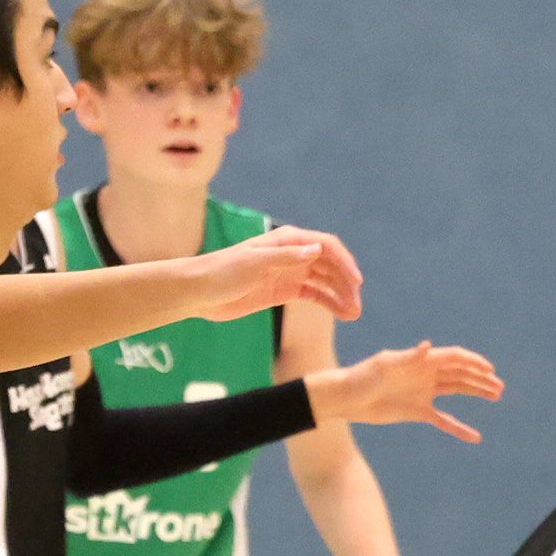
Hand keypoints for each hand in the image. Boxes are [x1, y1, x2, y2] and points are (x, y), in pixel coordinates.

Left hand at [191, 225, 365, 324]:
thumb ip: (285, 256)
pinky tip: (342, 315)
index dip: (344, 263)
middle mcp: (294, 254)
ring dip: (341, 296)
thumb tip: (316, 250)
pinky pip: (315, 294)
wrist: (199, 291)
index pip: (326, 246)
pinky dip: (330, 303)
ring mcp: (291, 272)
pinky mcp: (286, 291)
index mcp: (288, 240)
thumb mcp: (254, 263)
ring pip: (326, 281)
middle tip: (356, 307)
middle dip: (346, 284)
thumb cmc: (223, 271)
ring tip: (353, 315)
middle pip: (331, 265)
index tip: (356, 283)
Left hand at [311, 342, 501, 441]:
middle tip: (500, 388)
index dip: (473, 362)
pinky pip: (444, 420)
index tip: (490, 370)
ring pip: (457, 391)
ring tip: (496, 396)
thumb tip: (428, 346)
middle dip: (480, 379)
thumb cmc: (361, 377)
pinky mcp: (418, 411)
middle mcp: (426, 374)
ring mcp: (424, 393)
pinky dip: (459, 427)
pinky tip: (475, 436)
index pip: (453, 358)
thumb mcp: (384, 365)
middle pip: (460, 373)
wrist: (345, 399)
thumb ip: (408, 357)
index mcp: (420, 360)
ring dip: (476, 392)